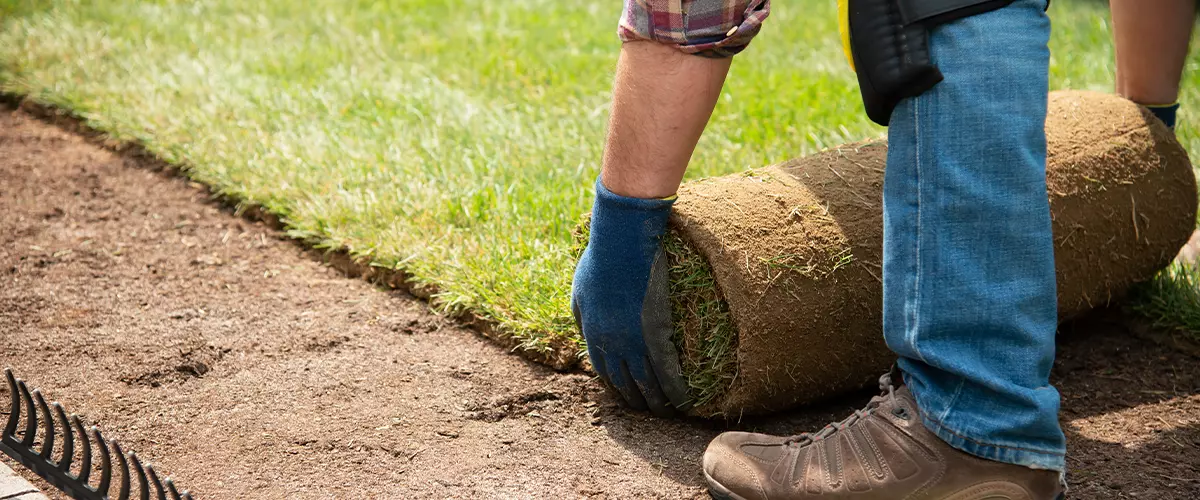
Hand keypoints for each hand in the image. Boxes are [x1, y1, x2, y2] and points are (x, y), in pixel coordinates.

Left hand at [571, 179, 690, 416]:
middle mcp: (611, 344)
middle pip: (624, 383)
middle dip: (635, 401)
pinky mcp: (656, 333)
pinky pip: (666, 371)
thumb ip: (582, 314)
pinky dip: (675, 390)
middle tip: (648, 412)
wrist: (621, 241)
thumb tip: (584, 330)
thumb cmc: (600, 258)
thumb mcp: (580, 289)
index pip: (604, 372)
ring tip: (668, 414)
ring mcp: (634, 340)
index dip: (616, 387)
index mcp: (592, 334)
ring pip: (646, 383)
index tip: (625, 396)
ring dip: (657, 403)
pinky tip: (684, 401)